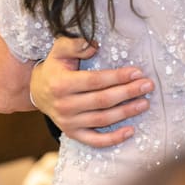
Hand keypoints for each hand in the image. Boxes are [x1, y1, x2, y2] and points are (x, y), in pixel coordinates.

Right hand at [31, 36, 152, 146]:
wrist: (37, 91)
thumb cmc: (55, 67)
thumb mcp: (60, 50)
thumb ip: (75, 44)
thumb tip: (94, 44)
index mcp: (62, 84)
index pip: (95, 81)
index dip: (118, 77)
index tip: (137, 72)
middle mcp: (64, 105)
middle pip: (102, 100)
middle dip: (128, 93)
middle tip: (148, 86)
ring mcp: (68, 122)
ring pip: (102, 119)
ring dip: (126, 112)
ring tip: (144, 103)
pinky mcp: (72, 134)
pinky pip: (94, 140)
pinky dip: (113, 139)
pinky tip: (130, 131)